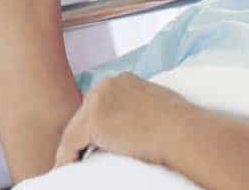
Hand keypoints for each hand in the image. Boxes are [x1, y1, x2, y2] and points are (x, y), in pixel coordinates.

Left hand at [54, 73, 193, 168]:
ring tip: (70, 165)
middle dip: (81, 135)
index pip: (99, 104)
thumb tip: (130, 126)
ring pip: (74, 130)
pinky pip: (70, 144)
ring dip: (72, 149)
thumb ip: (136, 107)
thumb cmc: (178, 124)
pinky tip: (67, 169)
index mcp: (123, 80)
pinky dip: (67, 159)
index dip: (95, 125)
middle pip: (83, 114)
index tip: (92, 143)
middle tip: (78, 156)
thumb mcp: (155, 105)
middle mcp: (107, 84)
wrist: (181, 132)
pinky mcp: (93, 121)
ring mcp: (98, 100)